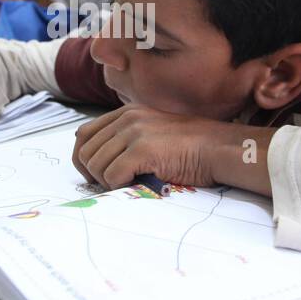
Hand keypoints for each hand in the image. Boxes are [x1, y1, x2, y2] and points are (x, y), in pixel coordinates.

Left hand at [72, 105, 233, 190]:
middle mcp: (127, 118)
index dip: (82, 158)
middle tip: (112, 185)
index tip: (94, 174)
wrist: (217, 148)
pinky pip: (111, 175)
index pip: (84, 134)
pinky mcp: (142, 149)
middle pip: (85, 151)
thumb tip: (99, 163)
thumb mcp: (153, 133)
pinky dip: (118, 186)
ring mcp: (134, 132)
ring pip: (95, 165)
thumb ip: (128, 139)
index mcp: (127, 113)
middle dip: (92, 174)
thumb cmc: (190, 148)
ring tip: (128, 184)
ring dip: (106, 182)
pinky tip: (136, 184)